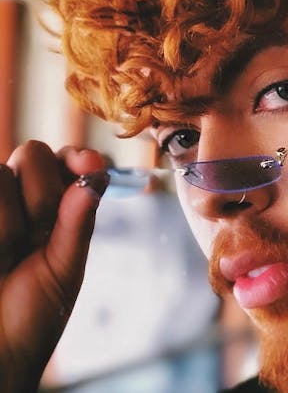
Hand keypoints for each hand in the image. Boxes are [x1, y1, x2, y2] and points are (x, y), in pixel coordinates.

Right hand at [0, 141, 107, 391]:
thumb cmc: (29, 316)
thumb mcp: (63, 268)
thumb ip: (77, 221)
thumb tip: (97, 175)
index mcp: (49, 207)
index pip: (63, 159)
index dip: (74, 156)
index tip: (85, 164)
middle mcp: (14, 198)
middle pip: (33, 153)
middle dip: (41, 196)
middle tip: (33, 242)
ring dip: (8, 225)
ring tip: (4, 261)